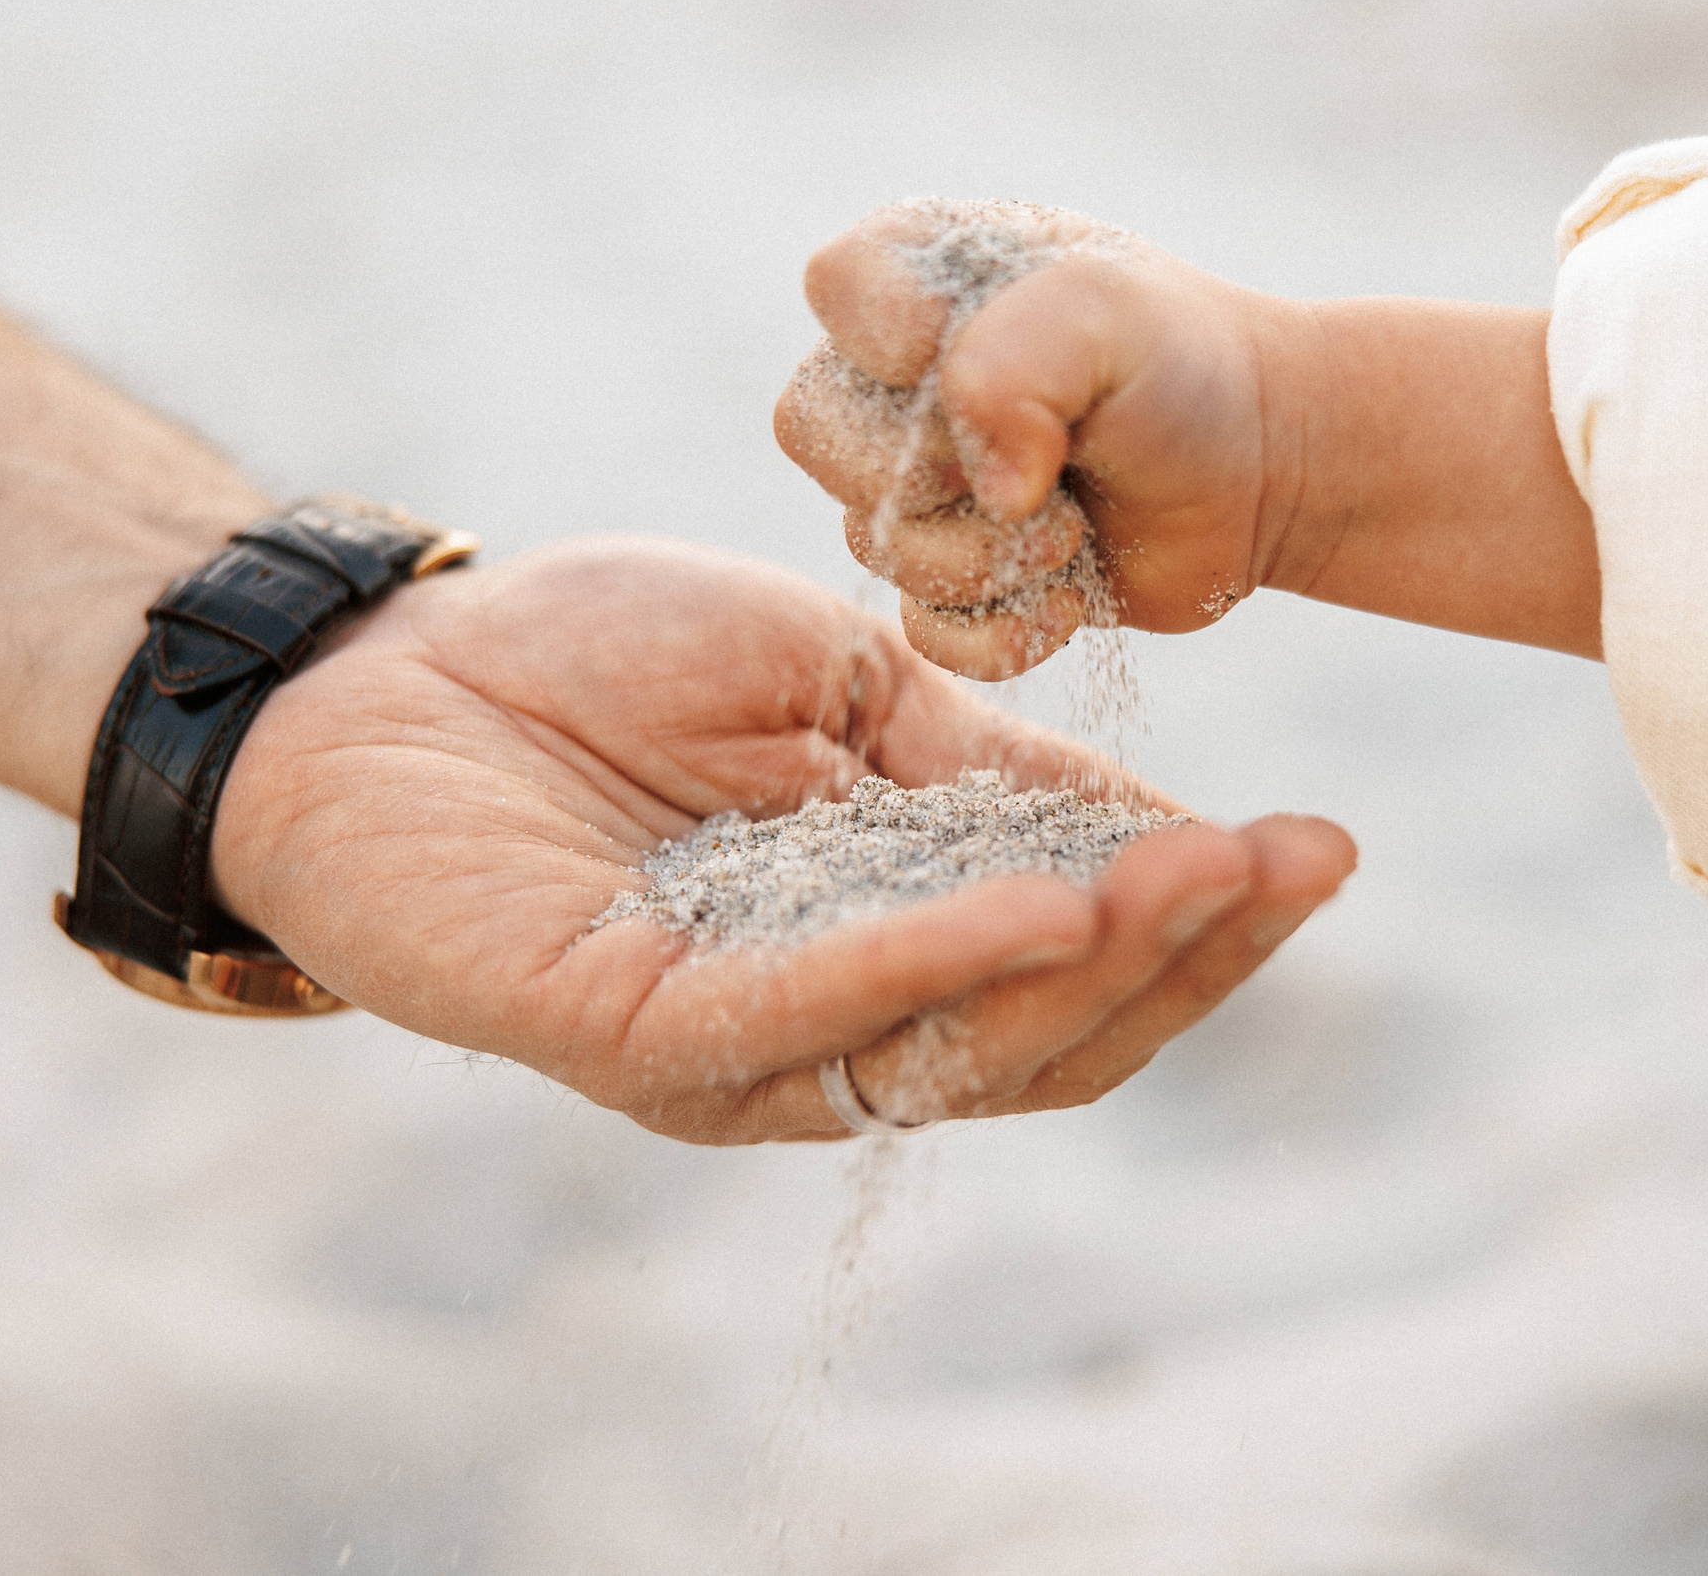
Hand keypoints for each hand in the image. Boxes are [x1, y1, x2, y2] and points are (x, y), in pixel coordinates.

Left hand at [208, 536, 1356, 1143]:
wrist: (386, 663)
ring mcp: (731, 1043)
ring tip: (1205, 878)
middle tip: (1292, 866)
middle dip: (1183, 954)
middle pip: (1044, 1035)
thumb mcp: (839, 684)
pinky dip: (938, 958)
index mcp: (882, 938)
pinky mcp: (631, 1030)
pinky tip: (1048, 897)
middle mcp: (824, 1020)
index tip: (1321, 843)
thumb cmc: (600, 662)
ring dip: (1095, 963)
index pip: (1074, 958)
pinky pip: (809, 1010)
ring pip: (954, 1045)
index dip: (1202, 916)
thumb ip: (981, 768)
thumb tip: (1164, 824)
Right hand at [773, 200, 1596, 676]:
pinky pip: (924, 631)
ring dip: (992, 554)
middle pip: (813, 432)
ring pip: (875, 544)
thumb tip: (983, 485)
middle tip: (1049, 469)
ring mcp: (913, 484)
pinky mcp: (949, 582)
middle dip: (939, 471)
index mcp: (917, 274)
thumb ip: (1013, 364)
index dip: (901, 339)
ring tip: (1075, 526)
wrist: (1263, 468)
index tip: (1010, 358)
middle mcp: (892, 378)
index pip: (834, 286)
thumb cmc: (1183, 366)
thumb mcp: (1106, 317)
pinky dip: (1006, 628)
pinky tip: (1072, 594)